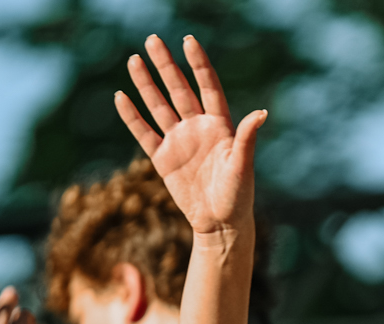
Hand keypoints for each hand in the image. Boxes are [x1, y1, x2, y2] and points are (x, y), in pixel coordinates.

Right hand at [115, 34, 264, 243]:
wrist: (220, 223)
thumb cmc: (238, 195)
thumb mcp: (243, 166)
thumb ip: (247, 137)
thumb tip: (261, 112)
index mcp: (219, 125)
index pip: (207, 86)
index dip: (198, 64)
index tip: (188, 41)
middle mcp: (197, 127)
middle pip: (179, 89)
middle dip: (166, 65)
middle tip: (152, 40)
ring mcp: (179, 141)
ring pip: (159, 106)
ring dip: (146, 84)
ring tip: (134, 60)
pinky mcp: (163, 158)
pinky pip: (144, 133)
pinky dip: (132, 116)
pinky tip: (121, 96)